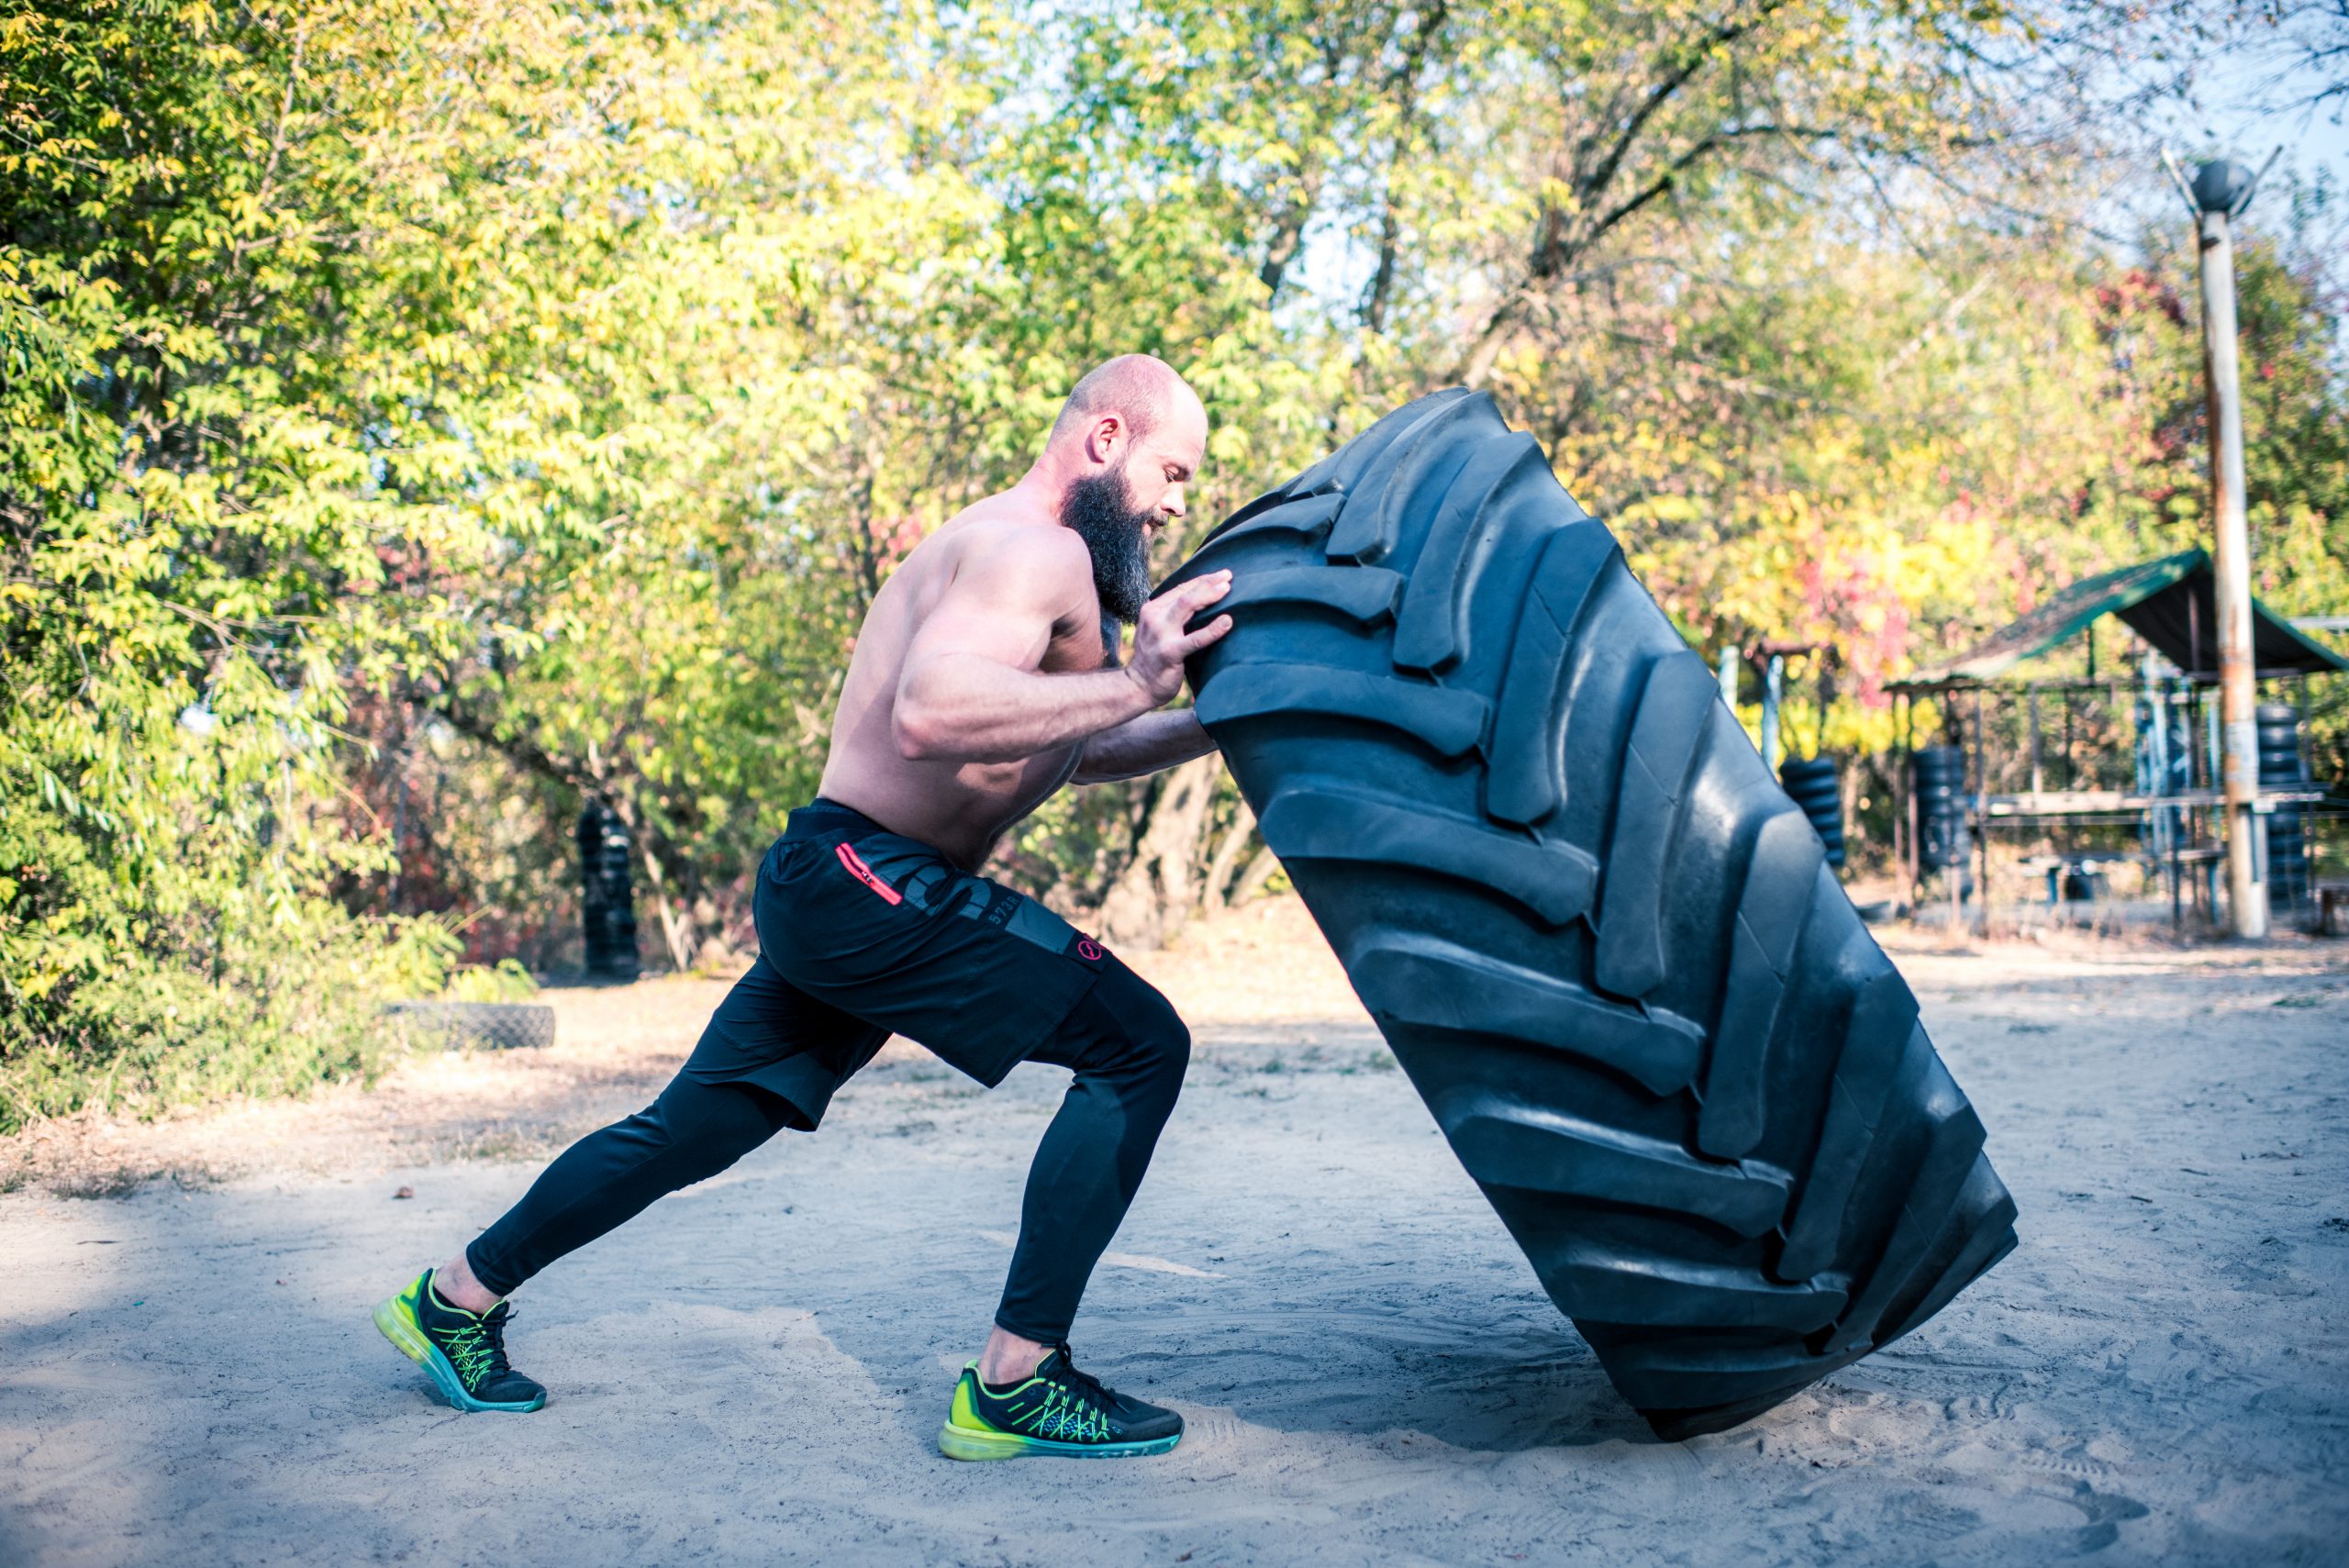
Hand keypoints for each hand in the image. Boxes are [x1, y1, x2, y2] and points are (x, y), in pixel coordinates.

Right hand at [1126, 571, 1233, 705]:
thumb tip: (1203, 601)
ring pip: (1186, 606)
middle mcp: (1153, 618)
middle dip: (1208, 582)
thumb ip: (1173, 616)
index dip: (1202, 580)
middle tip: (1228, 577)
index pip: (1181, 589)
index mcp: (1152, 610)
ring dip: (1209, 596)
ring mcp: (1160, 635)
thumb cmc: (1155, 658)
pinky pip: (1195, 639)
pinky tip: (1227, 622)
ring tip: (1227, 590)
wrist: (1139, 686)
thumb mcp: (1158, 630)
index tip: (1221, 575)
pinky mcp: (1169, 653)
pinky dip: (1212, 629)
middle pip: (1185, 594)